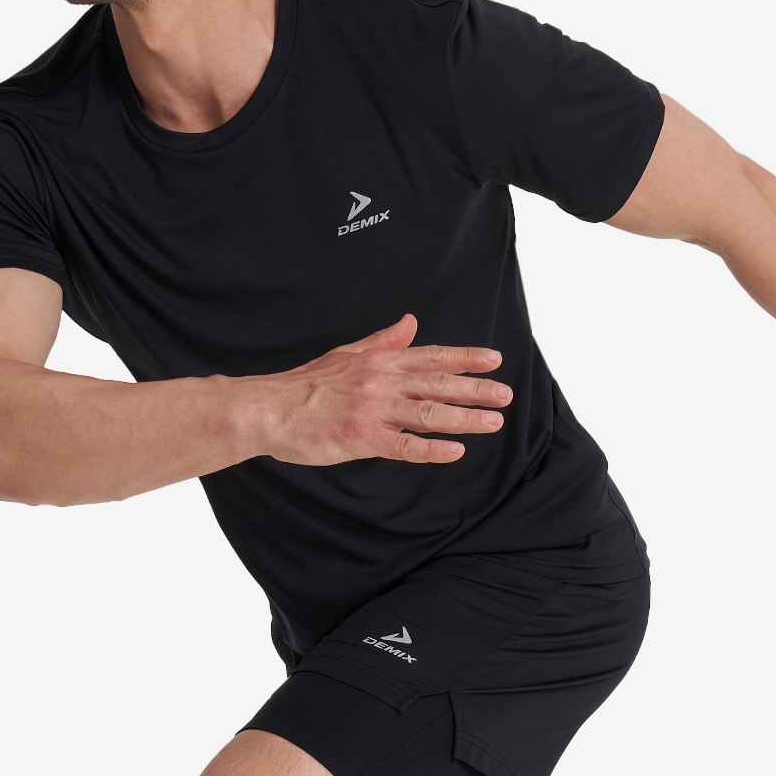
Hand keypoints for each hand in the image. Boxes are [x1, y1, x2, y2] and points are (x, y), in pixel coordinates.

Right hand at [249, 314, 512, 465]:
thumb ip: (383, 341)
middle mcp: (382, 382)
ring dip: (464, 417)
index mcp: (381, 361)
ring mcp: (373, 410)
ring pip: (428, 412)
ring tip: (493, 422)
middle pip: (438, 383)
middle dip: (476, 389)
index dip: (466, 358)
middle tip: (505, 394)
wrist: (269, 408)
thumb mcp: (348, 353)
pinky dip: (431, 449)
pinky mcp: (361, 438)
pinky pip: (404, 445)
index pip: (432, 356)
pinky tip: (455, 452)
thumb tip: (410, 323)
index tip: (494, 361)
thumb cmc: (306, 385)